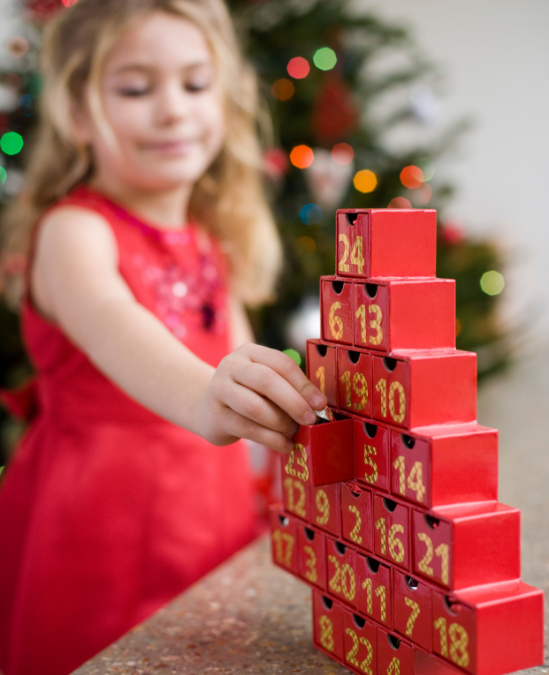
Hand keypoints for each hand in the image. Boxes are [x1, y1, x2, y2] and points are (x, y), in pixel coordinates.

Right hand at [195, 343, 326, 452]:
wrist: (209, 409)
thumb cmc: (247, 394)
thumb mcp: (264, 383)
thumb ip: (287, 387)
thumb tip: (317, 405)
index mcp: (249, 352)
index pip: (281, 363)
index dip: (303, 384)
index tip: (320, 403)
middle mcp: (231, 365)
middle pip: (267, 381)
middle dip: (293, 402)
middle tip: (310, 419)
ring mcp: (219, 389)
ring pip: (255, 407)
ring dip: (280, 422)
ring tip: (293, 431)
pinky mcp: (215, 416)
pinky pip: (247, 429)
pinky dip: (271, 439)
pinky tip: (284, 445)